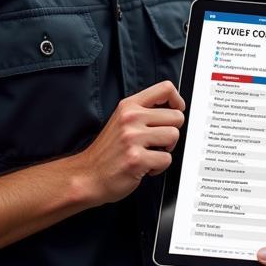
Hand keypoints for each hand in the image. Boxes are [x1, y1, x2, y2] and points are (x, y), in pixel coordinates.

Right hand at [77, 80, 184, 205]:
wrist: (87, 176)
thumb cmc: (107, 151)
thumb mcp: (121, 120)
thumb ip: (143, 111)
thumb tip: (173, 108)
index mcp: (129, 106)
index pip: (165, 88)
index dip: (177, 100)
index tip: (176, 110)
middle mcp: (131, 118)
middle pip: (177, 116)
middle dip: (172, 131)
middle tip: (158, 141)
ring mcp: (133, 138)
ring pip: (174, 136)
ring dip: (166, 150)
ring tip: (150, 153)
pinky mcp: (137, 158)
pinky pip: (166, 159)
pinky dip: (159, 167)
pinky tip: (145, 166)